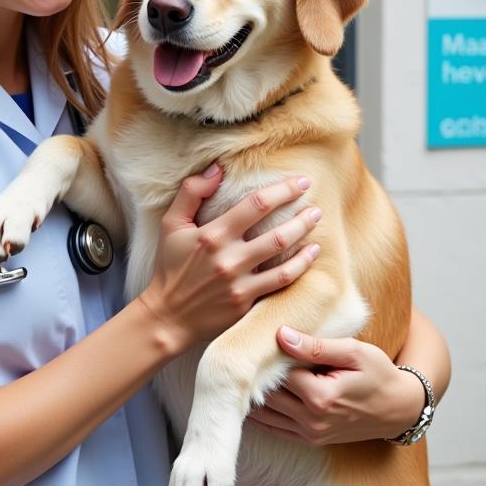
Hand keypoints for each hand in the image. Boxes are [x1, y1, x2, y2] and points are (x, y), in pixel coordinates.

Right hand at [139, 165, 320, 350]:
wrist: (168, 315)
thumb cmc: (170, 266)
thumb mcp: (171, 223)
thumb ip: (192, 192)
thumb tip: (217, 169)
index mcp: (213, 234)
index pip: (256, 205)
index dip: (283, 190)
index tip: (301, 182)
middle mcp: (229, 258)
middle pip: (277, 233)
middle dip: (302, 217)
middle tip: (317, 206)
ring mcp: (240, 283)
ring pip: (284, 260)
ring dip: (304, 239)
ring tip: (315, 225)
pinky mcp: (246, 303)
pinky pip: (280, 284)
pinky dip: (300, 268)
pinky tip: (310, 255)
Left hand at [247, 327, 426, 443]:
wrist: (399, 409)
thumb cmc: (379, 374)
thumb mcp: (353, 352)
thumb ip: (316, 346)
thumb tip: (281, 335)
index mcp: (321, 397)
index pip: (278, 373)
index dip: (269, 355)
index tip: (263, 339)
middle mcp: (312, 420)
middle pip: (267, 394)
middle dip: (258, 374)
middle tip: (249, 353)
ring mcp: (310, 433)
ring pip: (265, 414)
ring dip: (254, 394)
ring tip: (249, 371)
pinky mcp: (310, 439)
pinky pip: (273, 428)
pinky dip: (261, 412)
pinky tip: (253, 393)